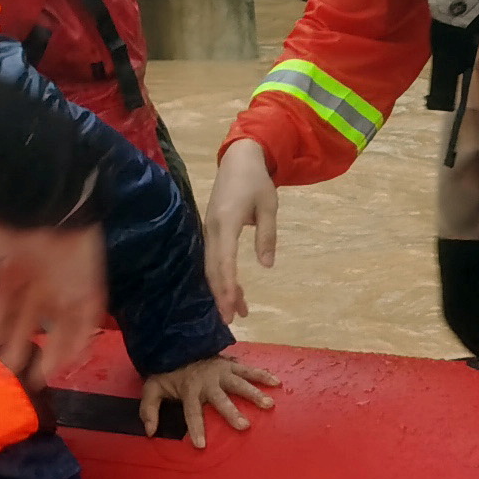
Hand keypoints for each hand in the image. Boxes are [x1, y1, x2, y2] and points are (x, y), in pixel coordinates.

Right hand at [0, 223, 106, 382]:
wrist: (56, 203)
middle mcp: (39, 281)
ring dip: (51, 350)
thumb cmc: (17, 222)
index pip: (1, 305)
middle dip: (19, 343)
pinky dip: (79, 339)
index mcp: (14, 270)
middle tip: (10, 368)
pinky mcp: (89, 285)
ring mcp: (65, 285)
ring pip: (59, 324)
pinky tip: (68, 360)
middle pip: (29, 319)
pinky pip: (87, 317)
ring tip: (40, 376)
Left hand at [138, 352, 281, 447]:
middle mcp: (207, 381)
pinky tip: (277, 383)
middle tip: (244, 426)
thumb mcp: (152, 388)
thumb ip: (149, 410)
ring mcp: (221, 371)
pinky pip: (248, 370)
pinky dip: (263, 375)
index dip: (196, 428)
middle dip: (232, 412)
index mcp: (189, 389)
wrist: (177, 340)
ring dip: (254, 394)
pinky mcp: (231, 364)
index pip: (192, 412)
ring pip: (240, 383)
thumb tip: (151, 432)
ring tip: (268, 405)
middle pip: (221, 399)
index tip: (201, 444)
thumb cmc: (168, 371)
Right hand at [207, 137, 278, 320]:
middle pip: (213, 268)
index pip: (225, 259)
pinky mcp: (211, 231)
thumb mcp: (269, 206)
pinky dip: (221, 276)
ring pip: (212, 266)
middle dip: (222, 295)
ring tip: (238, 311)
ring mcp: (209, 230)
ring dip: (222, 289)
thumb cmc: (256, 181)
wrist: (238, 159)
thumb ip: (266, 235)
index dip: (227, 284)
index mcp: (227, 221)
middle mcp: (213, 228)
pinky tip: (232, 291)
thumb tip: (267, 265)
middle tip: (231, 319)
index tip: (232, 305)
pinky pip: (213, 258)